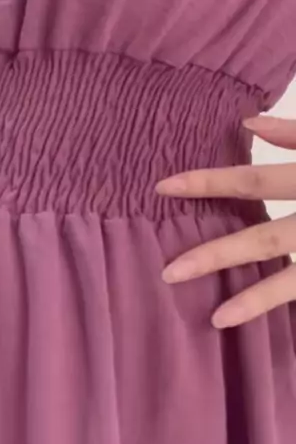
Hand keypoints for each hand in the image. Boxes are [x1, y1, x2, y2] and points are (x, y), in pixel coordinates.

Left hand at [156, 116, 295, 329]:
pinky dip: (278, 304)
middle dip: (216, 256)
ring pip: (291, 279)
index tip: (162, 188)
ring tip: (215, 318)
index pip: (252, 181)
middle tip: (169, 273)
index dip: (206, 184)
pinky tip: (249, 321)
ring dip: (254, 300)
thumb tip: (248, 122)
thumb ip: (294, 132)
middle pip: (263, 238)